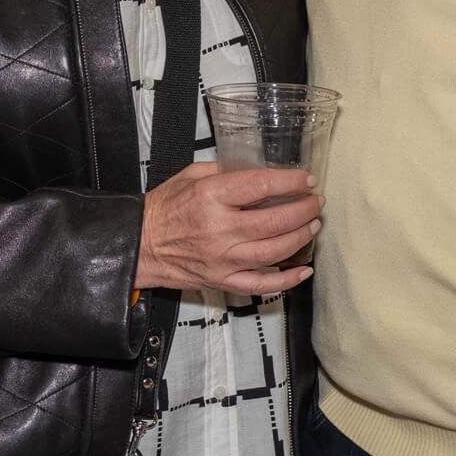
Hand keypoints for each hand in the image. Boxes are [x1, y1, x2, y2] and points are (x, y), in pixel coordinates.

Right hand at [135, 163, 321, 294]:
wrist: (140, 244)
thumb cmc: (164, 208)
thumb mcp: (191, 175)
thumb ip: (225, 171)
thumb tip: (258, 171)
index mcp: (210, 197)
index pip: (261, 186)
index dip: (290, 183)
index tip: (307, 180)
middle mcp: (219, 229)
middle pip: (274, 220)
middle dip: (303, 210)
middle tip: (316, 203)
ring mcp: (223, 259)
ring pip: (274, 251)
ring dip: (300, 237)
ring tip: (313, 225)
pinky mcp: (222, 280)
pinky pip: (261, 284)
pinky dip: (287, 280)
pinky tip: (305, 270)